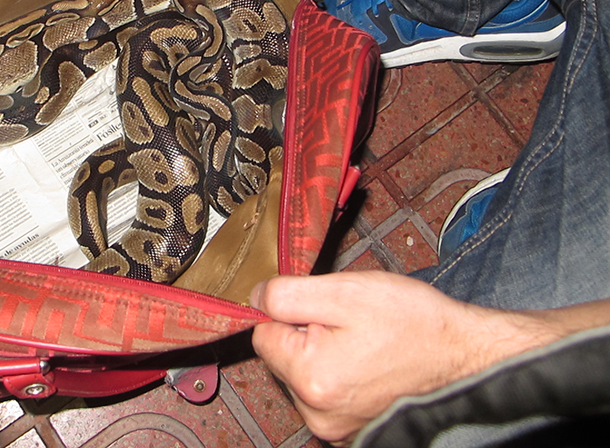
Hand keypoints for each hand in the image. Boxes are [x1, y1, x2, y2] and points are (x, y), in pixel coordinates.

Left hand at [250, 272, 559, 445]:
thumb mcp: (343, 291)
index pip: (262, 333)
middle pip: (282, 355)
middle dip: (306, 332)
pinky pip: (327, 389)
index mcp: (310, 379)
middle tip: (350, 323)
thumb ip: (285, 294)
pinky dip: (341, 371)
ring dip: (324, 352)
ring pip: (304, 372)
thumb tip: (254, 298)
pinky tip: (369, 360)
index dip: (290, 311)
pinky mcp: (352, 427)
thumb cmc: (413, 324)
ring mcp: (336, 426)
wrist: (465, 355)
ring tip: (365, 341)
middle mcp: (318, 413)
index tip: (322, 308)